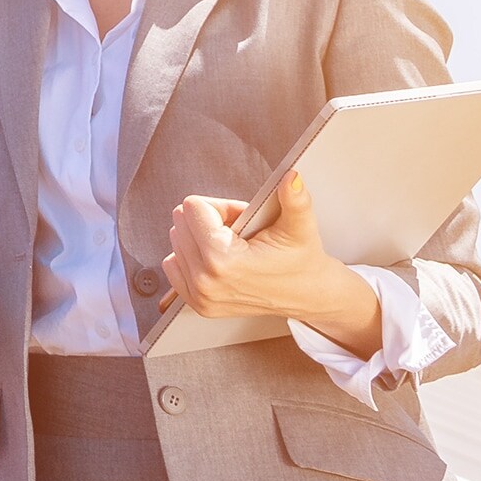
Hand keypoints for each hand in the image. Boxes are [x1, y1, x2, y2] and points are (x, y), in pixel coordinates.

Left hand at [160, 173, 379, 341]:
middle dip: (211, 221)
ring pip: (176, 241)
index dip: (222, 207)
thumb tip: (292, 176)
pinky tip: (219, 259)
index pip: (193, 208)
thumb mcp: (300, 225)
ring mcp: (199, 296)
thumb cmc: (302, 259)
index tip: (244, 220)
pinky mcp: (197, 304)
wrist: (308, 294)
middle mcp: (204, 281)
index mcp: (223, 260)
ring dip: (202, 237)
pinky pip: (172, 264)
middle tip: (241, 233)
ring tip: (234, 246)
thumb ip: (294, 199)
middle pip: (181, 223)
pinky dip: (191, 255)